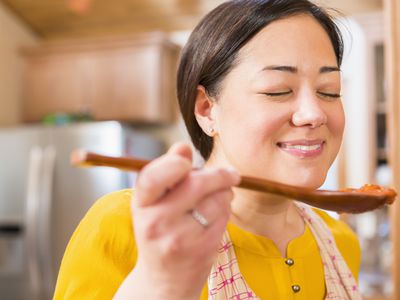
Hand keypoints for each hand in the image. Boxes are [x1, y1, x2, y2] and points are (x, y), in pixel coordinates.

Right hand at [114, 143, 239, 299]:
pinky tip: (216, 216)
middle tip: (231, 174)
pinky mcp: (202, 249)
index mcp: (141, 204)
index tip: (188, 162)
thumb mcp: (154, 204)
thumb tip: (182, 147)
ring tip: (217, 200)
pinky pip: (225, 216)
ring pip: (217, 198)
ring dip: (225, 193)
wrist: (164, 281)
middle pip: (197, 183)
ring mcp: (180, 238)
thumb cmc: (160, 233)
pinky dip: (226, 210)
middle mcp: (157, 222)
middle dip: (220, 175)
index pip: (153, 176)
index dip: (174, 164)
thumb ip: (168, 173)